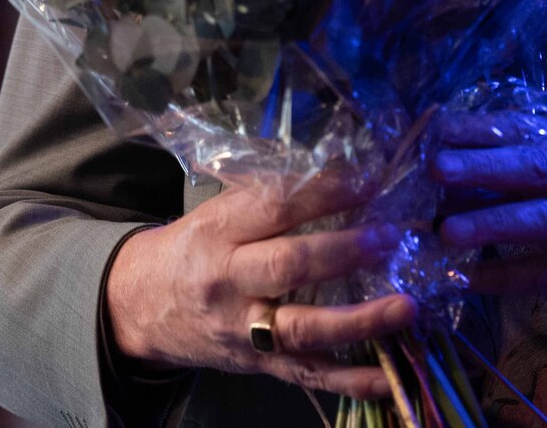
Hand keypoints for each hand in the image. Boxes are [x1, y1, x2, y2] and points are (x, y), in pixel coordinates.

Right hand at [104, 175, 419, 398]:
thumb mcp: (216, 211)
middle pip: (288, 266)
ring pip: (302, 328)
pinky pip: (308, 375)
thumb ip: (267, 194)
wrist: (140, 307)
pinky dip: (350, 381)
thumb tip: (338, 165)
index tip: (368, 180)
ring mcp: (243, 330)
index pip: (274, 207)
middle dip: (344, 251)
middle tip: (390, 237)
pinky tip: (389, 380)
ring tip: (406, 306)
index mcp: (218, 232)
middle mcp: (229, 281)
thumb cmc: (193, 249)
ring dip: (359, 320)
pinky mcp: (257, 365)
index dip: (323, 193)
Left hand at [429, 113, 546, 330]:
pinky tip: (468, 279)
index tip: (437, 130)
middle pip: (535, 168)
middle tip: (436, 169)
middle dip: (483, 166)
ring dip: (492, 222)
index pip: (529, 130)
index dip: (482, 129)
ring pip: (543, 220)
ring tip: (445, 231)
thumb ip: (536, 157)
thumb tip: (465, 146)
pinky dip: (506, 277)